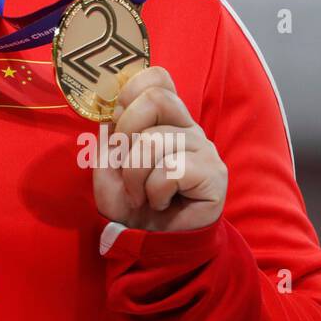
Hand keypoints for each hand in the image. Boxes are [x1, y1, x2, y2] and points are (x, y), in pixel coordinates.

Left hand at [92, 65, 226, 231]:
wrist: (150, 243)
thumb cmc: (130, 204)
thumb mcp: (107, 166)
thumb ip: (108, 135)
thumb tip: (111, 110)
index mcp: (164, 119)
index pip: (157, 78)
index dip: (129, 92)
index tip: (116, 125)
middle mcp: (187, 127)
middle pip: (156, 98)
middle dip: (125, 132)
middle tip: (124, 165)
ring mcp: (204, 149)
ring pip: (155, 140)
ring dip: (135, 174)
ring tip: (140, 194)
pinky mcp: (214, 175)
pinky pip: (171, 170)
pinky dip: (154, 190)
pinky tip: (161, 202)